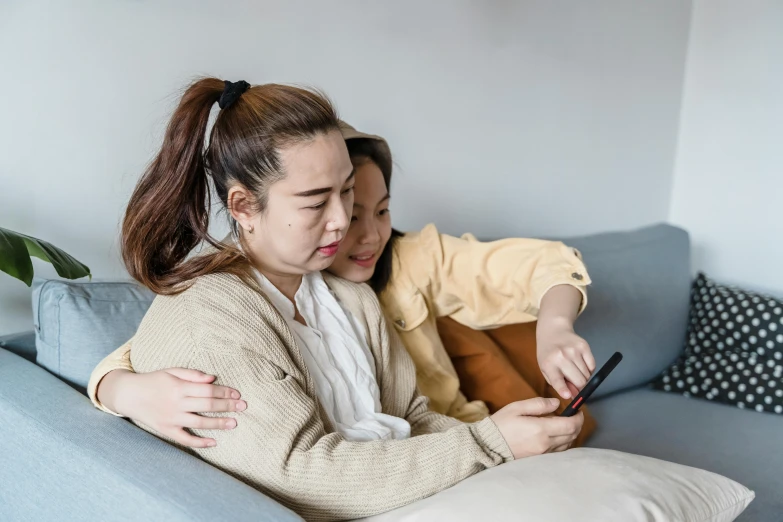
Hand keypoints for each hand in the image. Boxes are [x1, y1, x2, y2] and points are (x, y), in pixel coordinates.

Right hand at [105, 368, 245, 447]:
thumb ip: (192, 374)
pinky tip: (214, 443)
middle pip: (207, 405)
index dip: (224, 391)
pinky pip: (184, 439)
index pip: (207, 390)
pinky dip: (199, 443)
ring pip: (199, 423)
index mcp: (179, 387)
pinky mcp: (166, 430)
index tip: (237, 394)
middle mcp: (176, 403)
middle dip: (227, 406)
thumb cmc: (153, 380)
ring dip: (218, 424)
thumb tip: (213, 378)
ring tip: (234, 423)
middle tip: (243, 407)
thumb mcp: (171, 371)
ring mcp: (171, 418)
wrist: (128, 395)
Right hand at [490, 398, 583, 458]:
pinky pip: (559, 450)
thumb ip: (539, 404)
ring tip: (564, 422)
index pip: (571, 425)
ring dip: (571, 433)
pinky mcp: (540, 458)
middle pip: (572, 435)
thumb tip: (556, 403)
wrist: (488, 445)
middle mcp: (545, 443)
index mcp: (540, 429)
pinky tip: (556, 433)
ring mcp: (543, 453)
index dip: (578, 417)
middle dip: (577, 424)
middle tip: (574, 414)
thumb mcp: (517, 407)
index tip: (578, 409)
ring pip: (568, 444)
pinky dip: (563, 441)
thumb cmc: (501, 424)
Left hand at [536, 317, 595, 399]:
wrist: (553, 330)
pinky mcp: (584, 346)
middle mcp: (562, 357)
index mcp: (549, 364)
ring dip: (583, 377)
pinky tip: (580, 363)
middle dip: (580, 387)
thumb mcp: (546, 369)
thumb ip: (558, 384)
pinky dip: (589, 369)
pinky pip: (593, 366)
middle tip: (575, 385)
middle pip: (580, 381)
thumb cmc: (548, 353)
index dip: (563, 389)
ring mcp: (574, 351)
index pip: (557, 380)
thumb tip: (574, 395)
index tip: (568, 396)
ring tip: (574, 370)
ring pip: (587, 375)